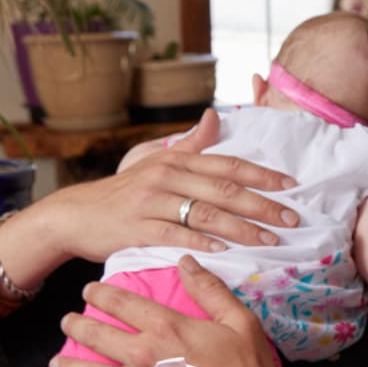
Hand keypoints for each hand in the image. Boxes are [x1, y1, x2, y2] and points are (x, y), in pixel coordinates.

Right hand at [26, 108, 299, 262]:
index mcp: (176, 160)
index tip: (292, 186)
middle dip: (263, 204)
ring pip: (206, 214)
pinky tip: (225, 250)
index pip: (228, 165)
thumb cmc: (123, 191)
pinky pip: (175, 235)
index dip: (262, 175)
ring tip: (269, 239)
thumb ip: (190, 143)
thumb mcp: (156, 160)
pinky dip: (201, 241)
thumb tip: (215, 116)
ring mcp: (151, 202)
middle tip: (292, 218)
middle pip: (224, 190)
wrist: (75, 215)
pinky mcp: (137, 228)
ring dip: (242, 228)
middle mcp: (167, 177)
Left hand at [52, 255, 280, 366]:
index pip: (124, 303)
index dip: (102, 294)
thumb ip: (210, 289)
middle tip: (65, 322)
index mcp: (167, 327)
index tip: (88, 290)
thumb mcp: (239, 320)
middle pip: (100, 336)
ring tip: (56, 364)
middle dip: (78, 326)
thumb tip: (186, 261)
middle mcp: (145, 355)